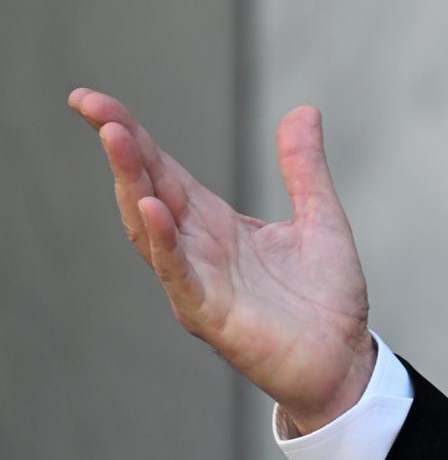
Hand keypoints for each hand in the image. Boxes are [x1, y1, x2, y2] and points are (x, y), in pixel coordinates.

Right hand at [69, 88, 375, 433]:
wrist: (344, 359)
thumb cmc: (325, 298)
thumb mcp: (320, 217)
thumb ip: (304, 168)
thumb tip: (303, 110)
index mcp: (216, 224)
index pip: (163, 170)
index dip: (130, 134)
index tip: (92, 100)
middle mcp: (197, 248)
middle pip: (147, 189)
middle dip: (120, 148)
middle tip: (92, 105)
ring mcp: (198, 281)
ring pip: (151, 228)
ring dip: (132, 183)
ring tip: (116, 139)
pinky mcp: (210, 314)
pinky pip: (178, 274)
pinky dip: (163, 242)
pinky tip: (153, 209)